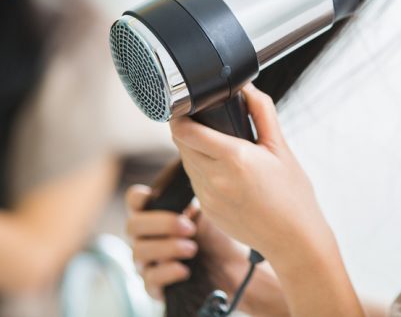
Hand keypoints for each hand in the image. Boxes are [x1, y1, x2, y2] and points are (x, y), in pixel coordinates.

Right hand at [125, 185, 288, 315]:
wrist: (234, 266)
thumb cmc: (218, 231)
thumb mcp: (210, 204)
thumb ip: (197, 185)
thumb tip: (199, 150)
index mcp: (156, 212)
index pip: (134, 200)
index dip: (139, 197)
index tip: (155, 196)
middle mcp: (146, 236)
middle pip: (132, 226)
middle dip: (160, 224)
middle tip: (189, 226)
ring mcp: (148, 261)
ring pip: (139, 253)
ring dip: (166, 247)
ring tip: (193, 247)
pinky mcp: (156, 284)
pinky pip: (149, 280)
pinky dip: (167, 272)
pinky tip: (185, 268)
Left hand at [170, 84, 337, 269]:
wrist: (294, 239)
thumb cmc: (293, 194)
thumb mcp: (282, 148)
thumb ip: (262, 113)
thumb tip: (248, 88)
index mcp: (235, 158)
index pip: (187, 131)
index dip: (180, 116)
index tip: (185, 107)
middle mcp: (216, 178)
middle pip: (182, 145)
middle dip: (188, 131)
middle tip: (205, 122)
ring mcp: (208, 197)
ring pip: (187, 164)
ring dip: (194, 151)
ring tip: (217, 146)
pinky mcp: (207, 211)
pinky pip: (195, 183)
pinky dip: (203, 171)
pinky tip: (224, 172)